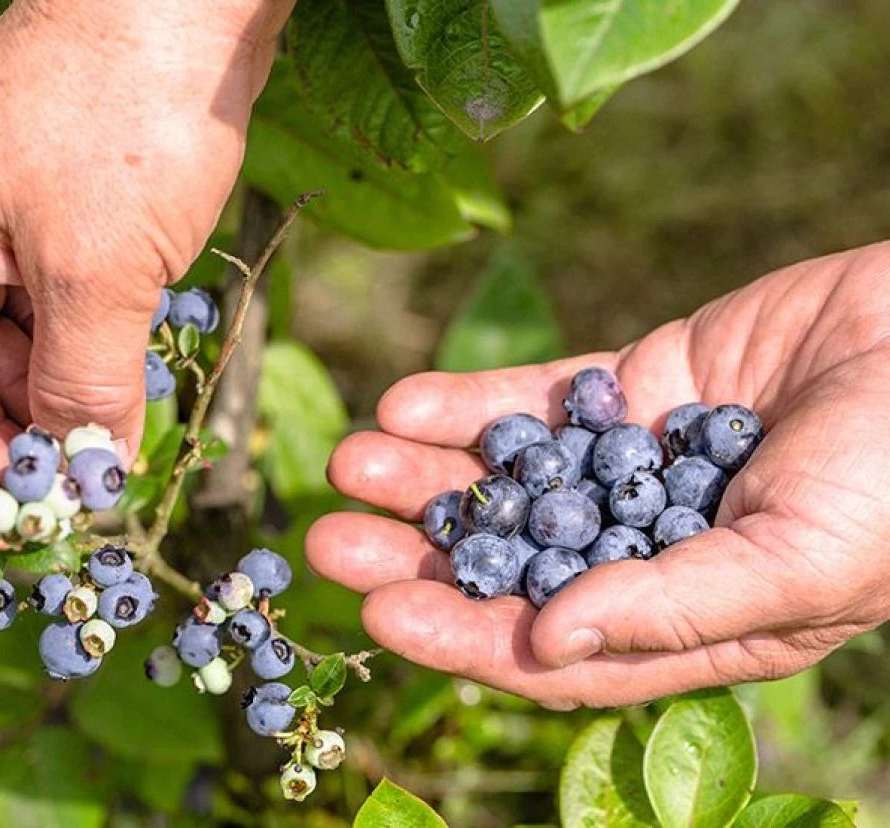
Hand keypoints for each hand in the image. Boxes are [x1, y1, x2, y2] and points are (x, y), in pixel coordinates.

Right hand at [0, 1, 290, 531]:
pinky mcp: (41, 232)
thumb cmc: (129, 108)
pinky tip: (110, 415)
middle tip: (55, 519)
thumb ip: (81, 386)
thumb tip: (79, 482)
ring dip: (35, 423)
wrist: (186, 1)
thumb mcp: (102, 267)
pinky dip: (68, 376)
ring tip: (93, 474)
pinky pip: (35, 328)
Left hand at [307, 241, 889, 708]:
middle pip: (506, 566)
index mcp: (687, 623)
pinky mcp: (631, 388)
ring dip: (424, 477)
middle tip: (327, 543)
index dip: (462, 639)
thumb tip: (546, 642)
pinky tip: (403, 403)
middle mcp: (644, 551)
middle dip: (416, 556)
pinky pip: (537, 399)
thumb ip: (676, 607)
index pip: (551, 651)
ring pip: (507, 481)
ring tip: (345, 465)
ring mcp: (632, 467)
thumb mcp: (800, 562)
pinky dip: (472, 404)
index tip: (379, 617)